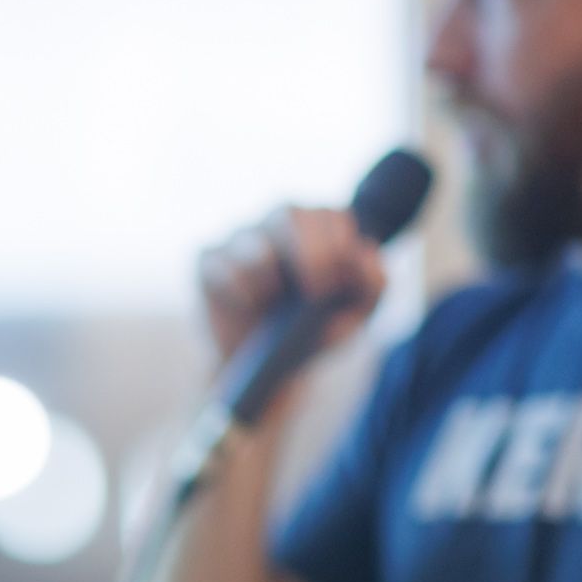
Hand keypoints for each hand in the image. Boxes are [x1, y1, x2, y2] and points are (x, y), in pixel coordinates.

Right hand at [196, 203, 388, 367]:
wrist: (267, 369)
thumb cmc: (313, 332)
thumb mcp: (355, 316)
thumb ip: (374, 284)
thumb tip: (363, 251)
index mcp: (316, 226)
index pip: (329, 214)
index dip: (336, 245)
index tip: (336, 284)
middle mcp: (275, 222)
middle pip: (289, 212)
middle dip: (309, 253)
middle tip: (315, 293)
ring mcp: (238, 238)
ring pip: (254, 243)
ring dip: (271, 280)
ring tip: (273, 304)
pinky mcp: (207, 260)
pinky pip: (221, 265)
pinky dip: (240, 292)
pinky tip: (248, 307)